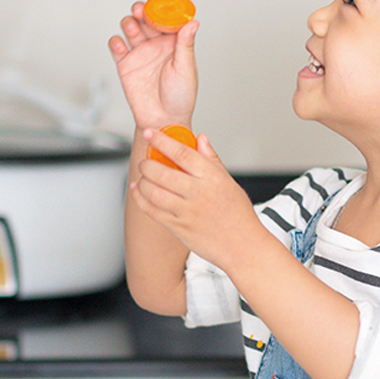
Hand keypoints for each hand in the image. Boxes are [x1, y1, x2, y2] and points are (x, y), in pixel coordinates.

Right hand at [107, 0, 198, 129]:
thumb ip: (186, 44)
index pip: (166, 16)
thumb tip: (193, 22)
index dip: (160, 1)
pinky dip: (116, 42)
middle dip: (141, 9)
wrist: (163, 120)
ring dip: (129, 23)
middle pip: (145, 17)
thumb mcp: (186, 69)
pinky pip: (116, 47)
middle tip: (141, 10)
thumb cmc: (181, 97)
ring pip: (130, 27)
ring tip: (132, 28)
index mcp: (174, 42)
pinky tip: (121, 45)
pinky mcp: (125, 64)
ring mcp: (140, 53)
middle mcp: (156, 44)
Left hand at [131, 129, 260, 267]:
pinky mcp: (178, 227)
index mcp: (211, 177)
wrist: (243, 246)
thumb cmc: (238, 214)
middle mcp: (197, 193)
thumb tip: (200, 138)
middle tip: (145, 161)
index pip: (181, 152)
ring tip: (142, 176)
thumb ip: (211, 158)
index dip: (161, 140)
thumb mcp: (229, 181)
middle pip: (161, 172)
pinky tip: (136, 190)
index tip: (150, 132)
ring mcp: (186, 211)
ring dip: (142, 181)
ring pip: (153, 191)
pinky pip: (152, 211)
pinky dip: (139, 198)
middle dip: (147, 163)